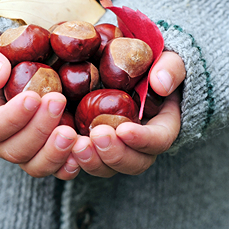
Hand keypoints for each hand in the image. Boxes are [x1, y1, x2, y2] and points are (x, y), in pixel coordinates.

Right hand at [0, 32, 80, 179]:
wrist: (10, 63)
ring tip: (73, 132)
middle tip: (58, 102)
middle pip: (15, 150)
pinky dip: (69, 163)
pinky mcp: (47, 149)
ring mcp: (24, 148)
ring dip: (55, 152)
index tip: (32, 97)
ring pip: (35, 164)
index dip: (12, 117)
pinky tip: (83, 149)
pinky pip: (56, 166)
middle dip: (38, 130)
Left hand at [72, 51, 184, 176]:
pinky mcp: (91, 148)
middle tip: (97, 135)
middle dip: (115, 154)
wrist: (127, 70)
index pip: (158, 141)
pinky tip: (58, 147)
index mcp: (162, 127)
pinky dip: (70, 161)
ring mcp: (114, 150)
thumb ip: (170, 69)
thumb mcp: (169, 60)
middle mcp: (139, 146)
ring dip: (91, 160)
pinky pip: (82, 163)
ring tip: (76, 144)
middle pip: (133, 163)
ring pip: (106, 168)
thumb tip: (161, 83)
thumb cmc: (152, 65)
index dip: (143, 139)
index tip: (124, 129)